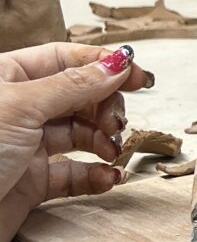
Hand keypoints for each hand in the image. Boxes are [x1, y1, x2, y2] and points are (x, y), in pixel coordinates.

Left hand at [0, 43, 151, 241]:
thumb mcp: (21, 107)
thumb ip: (73, 85)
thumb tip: (116, 64)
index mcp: (6, 78)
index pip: (65, 59)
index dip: (103, 65)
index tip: (137, 75)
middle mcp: (17, 109)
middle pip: (80, 96)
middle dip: (106, 107)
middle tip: (117, 122)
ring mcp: (25, 146)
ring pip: (82, 134)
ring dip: (105, 142)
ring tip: (112, 151)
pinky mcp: (31, 182)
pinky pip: (75, 174)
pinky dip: (97, 175)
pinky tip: (107, 176)